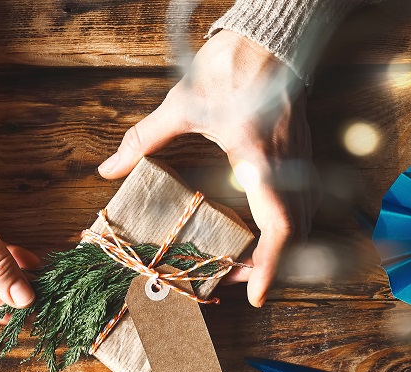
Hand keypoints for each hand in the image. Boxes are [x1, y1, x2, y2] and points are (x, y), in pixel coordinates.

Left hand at [98, 29, 318, 306]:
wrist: (269, 36)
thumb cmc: (231, 66)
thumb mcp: (182, 105)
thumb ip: (144, 139)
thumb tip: (109, 167)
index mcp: (262, 159)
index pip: (279, 226)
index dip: (270, 266)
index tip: (256, 296)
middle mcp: (288, 166)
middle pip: (294, 232)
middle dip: (268, 265)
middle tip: (236, 282)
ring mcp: (299, 160)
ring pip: (301, 218)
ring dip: (277, 247)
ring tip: (243, 262)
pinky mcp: (298, 154)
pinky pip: (299, 201)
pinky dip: (282, 226)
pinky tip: (257, 231)